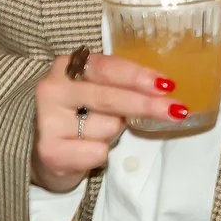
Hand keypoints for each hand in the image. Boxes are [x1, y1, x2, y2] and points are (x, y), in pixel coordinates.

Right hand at [31, 48, 182, 192]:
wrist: (43, 150)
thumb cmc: (79, 115)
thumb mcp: (95, 91)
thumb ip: (119, 84)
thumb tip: (165, 88)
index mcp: (67, 67)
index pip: (106, 68)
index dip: (137, 76)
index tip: (166, 84)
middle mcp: (53, 89)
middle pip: (109, 97)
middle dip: (146, 105)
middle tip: (176, 110)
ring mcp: (47, 121)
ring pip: (107, 126)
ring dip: (113, 133)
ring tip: (96, 133)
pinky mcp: (49, 151)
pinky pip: (97, 152)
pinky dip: (100, 154)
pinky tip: (85, 151)